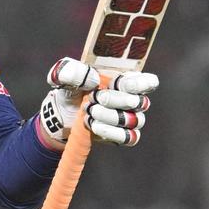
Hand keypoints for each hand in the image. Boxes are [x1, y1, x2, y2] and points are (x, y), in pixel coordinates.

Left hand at [38, 57, 157, 146]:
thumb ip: (73, 71)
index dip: (141, 83)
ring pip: (133, 120)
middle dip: (116, 100)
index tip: (123, 84)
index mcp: (125, 80)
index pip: (147, 81)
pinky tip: (94, 126)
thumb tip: (92, 78)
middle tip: (96, 97)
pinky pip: (128, 137)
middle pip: (138, 101)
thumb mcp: (65, 76)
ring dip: (110, 116)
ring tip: (89, 112)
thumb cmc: (71, 90)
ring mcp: (129, 118)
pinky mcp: (123, 135)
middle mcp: (132, 99)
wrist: (61, 114)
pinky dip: (111, 132)